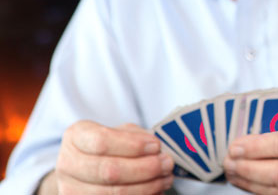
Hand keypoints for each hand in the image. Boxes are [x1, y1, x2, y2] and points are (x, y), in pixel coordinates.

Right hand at [40, 120, 172, 194]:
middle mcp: (67, 164)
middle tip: (167, 163)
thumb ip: (136, 136)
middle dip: (144, 168)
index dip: (133, 145)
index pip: (102, 141)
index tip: (156, 145)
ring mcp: (70, 189)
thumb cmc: (109, 146)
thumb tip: (157, 148)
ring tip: (166, 178)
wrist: (87, 167)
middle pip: (108, 171)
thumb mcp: (120, 132)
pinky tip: (156, 190)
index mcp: (75, 137)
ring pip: (112, 193)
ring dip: (146, 186)